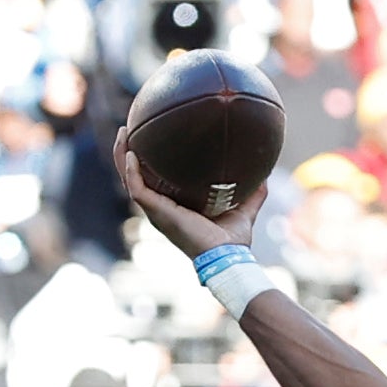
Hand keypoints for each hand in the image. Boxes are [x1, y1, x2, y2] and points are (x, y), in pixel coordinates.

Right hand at [112, 127, 266, 259]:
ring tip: (122, 132)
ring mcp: (156, 211)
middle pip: (135, 176)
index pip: (155, 181)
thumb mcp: (244, 210)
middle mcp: (161, 208)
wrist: (227, 257)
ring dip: (122, 156)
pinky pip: (136, 188)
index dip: (149, 162)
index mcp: (175, 206)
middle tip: (128, 129)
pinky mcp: (156, 213)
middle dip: (127, 153)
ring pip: (129, 179)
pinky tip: (131, 153)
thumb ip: (253, 194)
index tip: (150, 140)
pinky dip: (131, 171)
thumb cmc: (233, 241)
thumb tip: (264, 175)